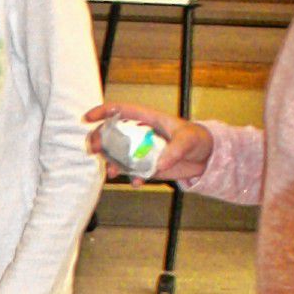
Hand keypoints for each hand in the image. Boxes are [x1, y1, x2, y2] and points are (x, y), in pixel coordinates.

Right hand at [84, 99, 212, 184]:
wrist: (205, 158)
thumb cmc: (197, 139)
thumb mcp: (189, 139)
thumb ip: (174, 149)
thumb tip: (159, 163)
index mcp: (147, 119)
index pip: (120, 110)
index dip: (103, 112)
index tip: (87, 118)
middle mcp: (140, 134)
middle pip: (112, 134)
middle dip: (99, 140)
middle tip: (94, 149)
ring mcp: (141, 150)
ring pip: (118, 155)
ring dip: (111, 163)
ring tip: (112, 172)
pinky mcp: (146, 166)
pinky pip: (132, 172)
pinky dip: (131, 178)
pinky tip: (137, 182)